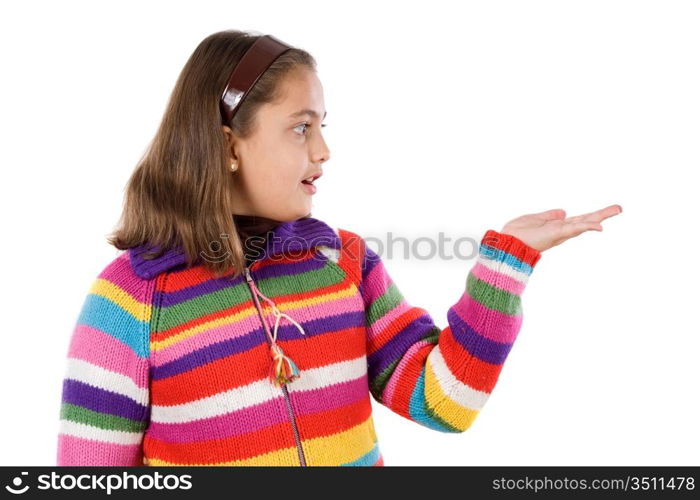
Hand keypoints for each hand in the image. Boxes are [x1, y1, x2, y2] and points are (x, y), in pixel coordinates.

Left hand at [500, 204, 622, 252]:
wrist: (507, 243)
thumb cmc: (516, 233)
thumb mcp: (534, 219)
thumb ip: (549, 216)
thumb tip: (563, 212)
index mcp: (556, 226)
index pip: (577, 220)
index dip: (590, 216)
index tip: (603, 212)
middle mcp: (561, 230)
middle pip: (585, 221)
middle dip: (602, 215)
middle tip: (619, 207)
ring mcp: (560, 233)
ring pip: (584, 223)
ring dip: (600, 217)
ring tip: (617, 209)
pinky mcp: (556, 234)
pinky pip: (574, 229)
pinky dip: (586, 227)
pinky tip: (599, 225)